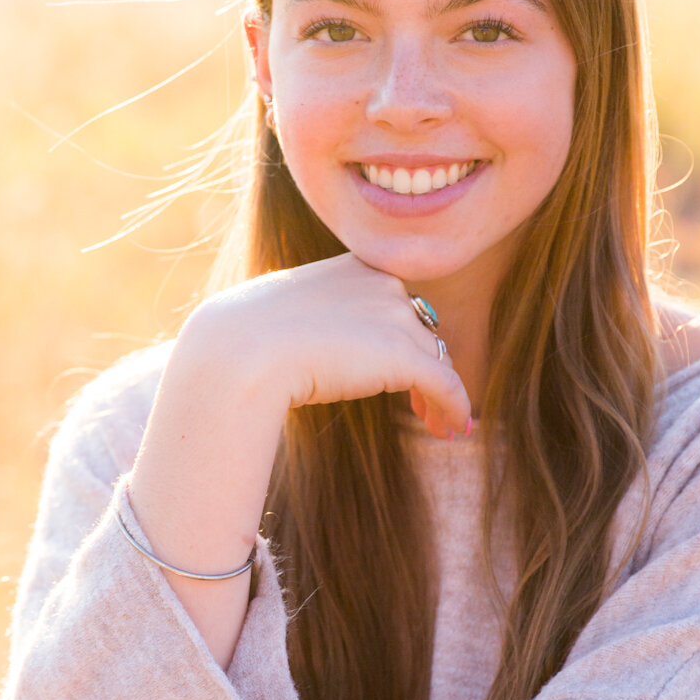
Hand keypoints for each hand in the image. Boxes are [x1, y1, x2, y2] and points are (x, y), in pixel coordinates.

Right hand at [197, 252, 473, 440]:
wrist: (243, 352)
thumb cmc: (246, 339)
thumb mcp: (280, 316)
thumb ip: (311, 323)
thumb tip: (311, 350)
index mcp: (355, 268)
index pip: (395, 302)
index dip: (403, 337)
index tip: (401, 367)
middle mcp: (383, 285)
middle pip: (421, 331)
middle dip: (425, 367)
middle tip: (421, 405)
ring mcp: (396, 318)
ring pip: (436, 359)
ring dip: (441, 395)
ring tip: (439, 427)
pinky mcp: (405, 356)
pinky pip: (446, 384)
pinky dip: (456, 408)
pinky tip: (456, 431)